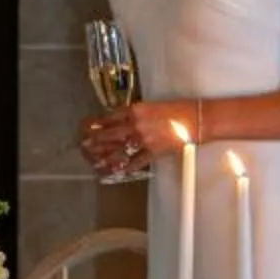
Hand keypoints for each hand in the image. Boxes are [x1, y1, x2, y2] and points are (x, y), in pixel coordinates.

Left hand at [77, 101, 191, 181]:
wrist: (195, 119)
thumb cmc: (176, 110)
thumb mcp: (151, 106)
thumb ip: (134, 113)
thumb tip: (121, 120)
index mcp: (135, 110)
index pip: (109, 117)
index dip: (96, 123)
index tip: (87, 127)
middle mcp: (135, 125)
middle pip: (108, 135)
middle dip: (94, 141)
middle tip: (84, 146)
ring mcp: (143, 140)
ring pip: (118, 151)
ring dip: (105, 157)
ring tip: (95, 162)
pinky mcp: (153, 152)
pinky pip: (135, 162)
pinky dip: (124, 168)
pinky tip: (116, 172)